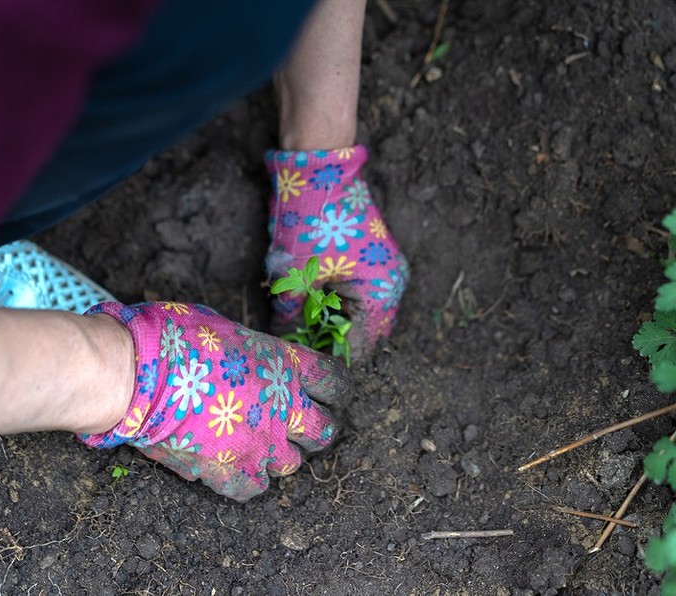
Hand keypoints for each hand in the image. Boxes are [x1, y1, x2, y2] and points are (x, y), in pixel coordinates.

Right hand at [79, 301, 348, 500]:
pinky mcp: (231, 471)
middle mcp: (285, 407)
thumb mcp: (225, 329)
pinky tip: (230, 466)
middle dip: (314, 429)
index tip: (324, 392)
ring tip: (255, 445)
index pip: (335, 382)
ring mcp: (261, 444)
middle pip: (325, 430)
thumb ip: (250, 350)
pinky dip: (246, 480)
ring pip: (292, 464)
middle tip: (296, 426)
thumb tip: (247, 356)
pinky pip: (255, 488)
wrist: (136, 377)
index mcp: (286, 364)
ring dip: (277, 456)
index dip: (333, 389)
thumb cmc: (172, 339)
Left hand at [265, 145, 407, 356]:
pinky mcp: (375, 259)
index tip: (304, 363)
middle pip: (365, 334)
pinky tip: (313, 302)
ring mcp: (386, 271)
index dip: (330, 358)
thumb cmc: (310, 221)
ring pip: (362, 314)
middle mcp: (391, 286)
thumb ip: (290, 317)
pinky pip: (360, 294)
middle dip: (333, 341)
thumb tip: (284, 345)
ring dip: (335, 322)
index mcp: (381, 294)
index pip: (360, 348)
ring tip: (302, 324)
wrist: (319, 168)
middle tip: (301, 345)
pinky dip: (339, 303)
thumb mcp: (293, 275)